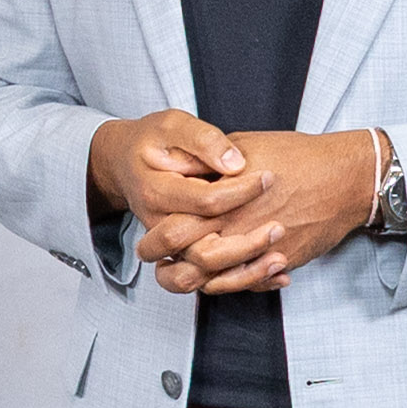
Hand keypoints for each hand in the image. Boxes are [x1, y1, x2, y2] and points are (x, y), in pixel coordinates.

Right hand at [91, 109, 273, 287]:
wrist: (125, 161)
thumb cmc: (152, 140)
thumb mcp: (173, 125)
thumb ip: (204, 141)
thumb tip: (236, 163)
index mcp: (157, 193)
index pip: (206, 202)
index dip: (243, 192)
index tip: (270, 178)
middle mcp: (160, 228)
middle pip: (204, 252)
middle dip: (247, 244)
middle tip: (279, 227)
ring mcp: (170, 246)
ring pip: (205, 277)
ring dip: (246, 273)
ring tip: (281, 258)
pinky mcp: (183, 254)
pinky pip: (211, 282)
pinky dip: (247, 281)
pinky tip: (279, 273)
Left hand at [159, 129, 387, 294]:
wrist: (345, 178)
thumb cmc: (298, 156)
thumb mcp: (245, 146)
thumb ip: (210, 163)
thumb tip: (181, 167)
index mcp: (222, 199)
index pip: (172, 228)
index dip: (154, 237)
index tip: (150, 236)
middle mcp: (237, 227)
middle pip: (185, 260)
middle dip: (164, 264)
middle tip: (157, 260)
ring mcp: (258, 249)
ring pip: (211, 281)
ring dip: (192, 280)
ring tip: (182, 271)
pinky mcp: (279, 261)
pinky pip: (246, 283)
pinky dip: (229, 284)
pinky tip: (219, 277)